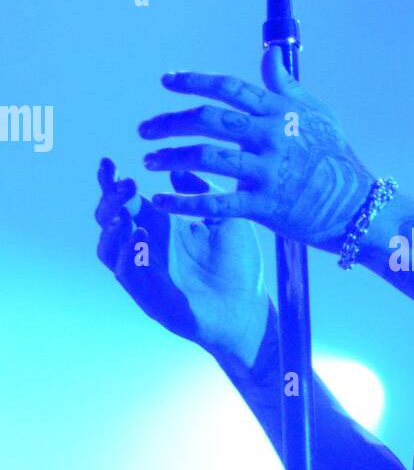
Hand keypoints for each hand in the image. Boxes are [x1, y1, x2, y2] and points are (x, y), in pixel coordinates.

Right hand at [95, 157, 268, 363]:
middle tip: (126, 183)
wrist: (249, 307)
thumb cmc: (239, 264)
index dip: (112, 182)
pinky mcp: (150, 296)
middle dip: (110, 199)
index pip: (126, 200)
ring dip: (110, 228)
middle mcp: (146, 248)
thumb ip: (202, 192)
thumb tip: (175, 168)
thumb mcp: (226, 218)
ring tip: (123, 211)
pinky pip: (128, 275)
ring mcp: (144, 273)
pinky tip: (141, 236)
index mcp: (161, 226)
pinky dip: (129, 255)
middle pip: (109, 219)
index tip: (108, 161)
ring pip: (108, 248)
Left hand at [138, 47, 374, 250]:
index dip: (193, 81)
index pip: (228, 88)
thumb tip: (270, 54)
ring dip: (170, 157)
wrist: (357, 206)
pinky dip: (184, 202)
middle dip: (169, 122)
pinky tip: (161, 200)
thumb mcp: (317, 113)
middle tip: (145, 130)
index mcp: (279, 111)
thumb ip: (285, 86)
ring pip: (206, 157)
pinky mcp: (265, 205)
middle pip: (207, 120)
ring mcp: (267, 171)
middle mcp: (270, 136)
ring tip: (149, 160)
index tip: (166, 81)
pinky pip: (216, 202)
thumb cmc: (336, 157)